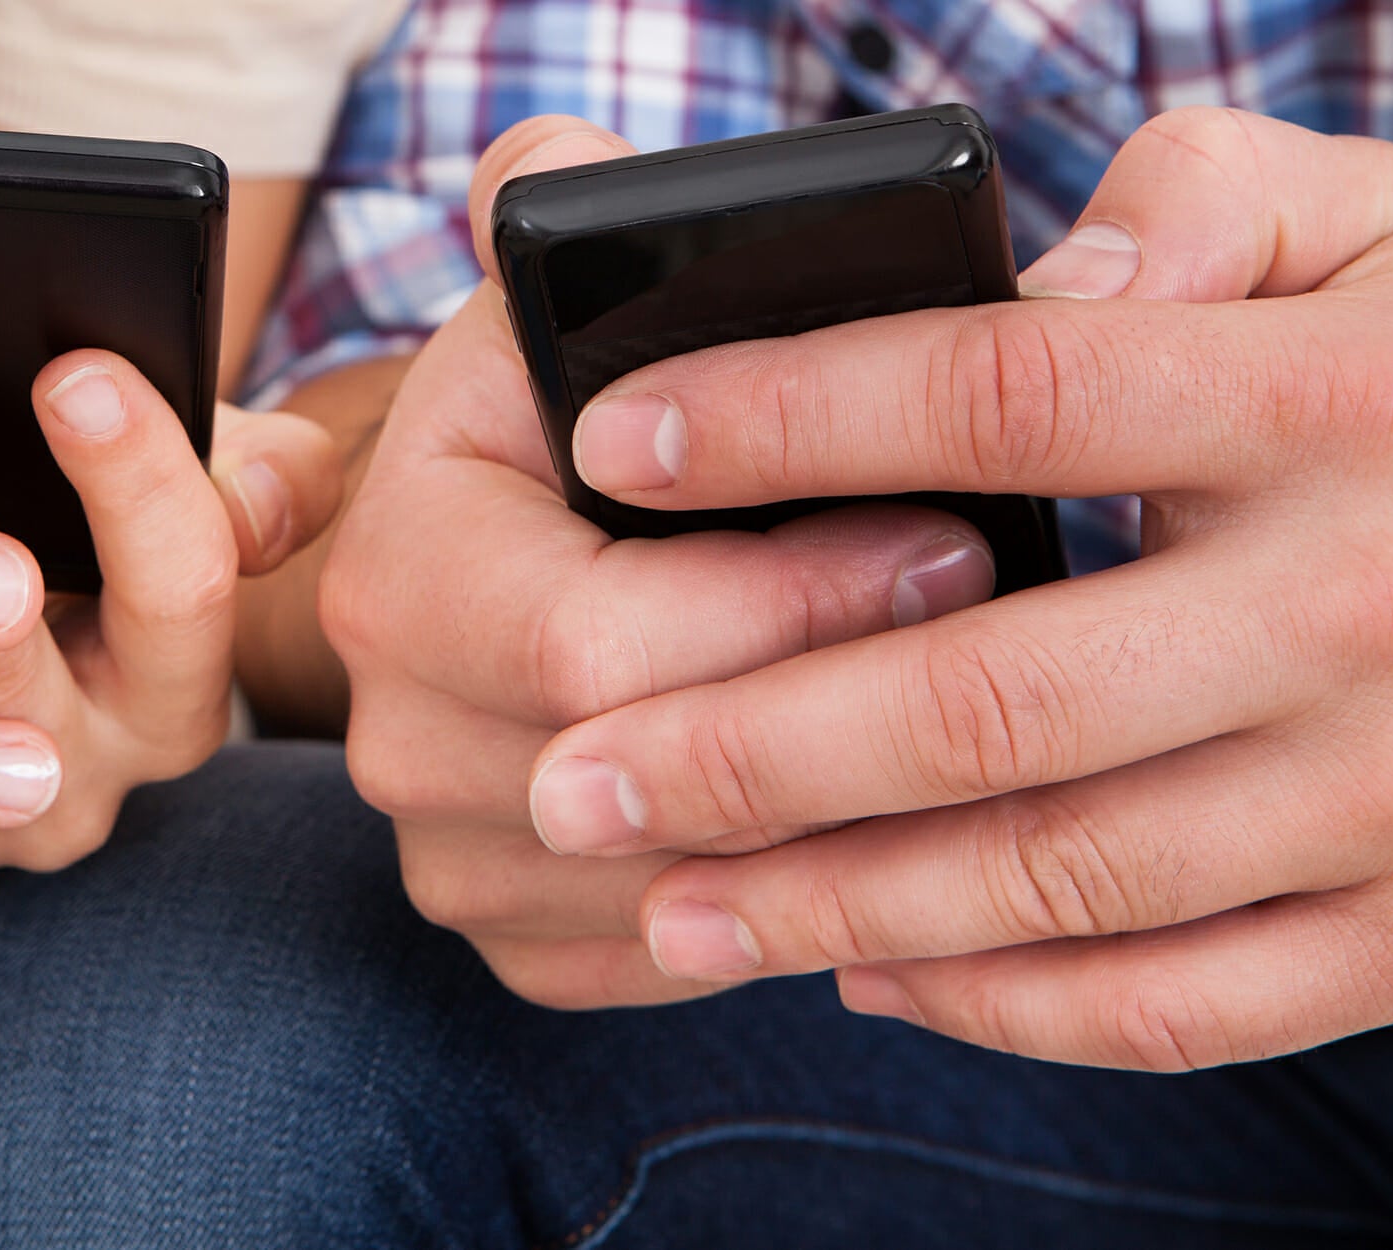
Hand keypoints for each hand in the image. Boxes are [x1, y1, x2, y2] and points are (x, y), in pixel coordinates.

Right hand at [318, 119, 999, 1008]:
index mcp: (398, 552)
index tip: (952, 535)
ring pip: (679, 886)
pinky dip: (789, 904)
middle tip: (1003, 639)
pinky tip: (889, 819)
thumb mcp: (585, 291)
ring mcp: (444, 838)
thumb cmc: (587, 410)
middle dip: (849, 712)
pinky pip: (671, 955)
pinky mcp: (511, 926)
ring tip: (973, 727)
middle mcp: (389, 714)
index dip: (794, 600)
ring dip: (846, 821)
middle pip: (646, 782)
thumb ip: (602, 204)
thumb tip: (627, 170)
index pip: (594, 641)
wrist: (519, 544)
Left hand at [537, 108, 1392, 1068]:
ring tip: (667, 906)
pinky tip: (872, 976)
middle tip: (570, 781)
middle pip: (988, 691)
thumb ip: (1216, 199)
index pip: (1009, 388)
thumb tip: (1034, 263)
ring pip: (1060, 875)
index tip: (618, 444)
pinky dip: (1008, 1006)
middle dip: (744, 749)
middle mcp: (1372, 599)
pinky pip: (1186, 999)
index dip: (790, 416)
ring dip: (833, 904)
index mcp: (1334, 397)